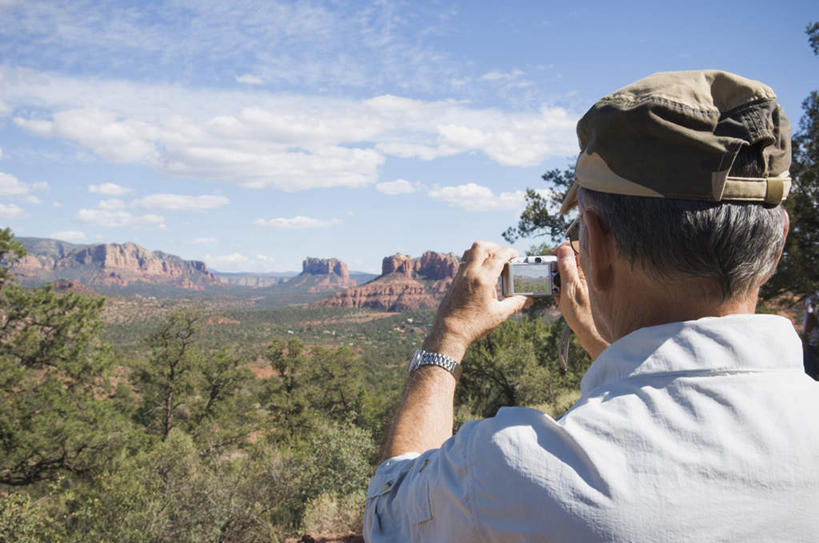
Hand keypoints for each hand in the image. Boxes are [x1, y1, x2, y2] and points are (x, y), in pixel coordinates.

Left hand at [423, 241, 528, 361]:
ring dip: (482, 252)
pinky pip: (464, 263)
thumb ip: (516, 304)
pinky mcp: (454, 282)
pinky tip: (482, 275)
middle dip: (494, 246)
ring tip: (492, 262)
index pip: (498, 256)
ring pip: (469, 252)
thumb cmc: (473, 325)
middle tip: (503, 255)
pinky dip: (474, 262)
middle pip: (480, 246)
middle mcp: (469, 273)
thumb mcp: (499, 314)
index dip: (509, 252)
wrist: (449, 333)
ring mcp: (459, 276)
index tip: (515, 254)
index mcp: (483, 279)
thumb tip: (529, 300)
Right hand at [554, 243, 608, 358]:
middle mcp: (588, 273)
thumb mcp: (569, 289)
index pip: (576, 248)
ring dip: (558, 279)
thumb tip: (563, 249)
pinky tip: (560, 298)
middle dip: (558, 267)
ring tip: (557, 292)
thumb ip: (567, 268)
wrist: (590, 334)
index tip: (554, 257)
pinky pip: (567, 282)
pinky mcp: (581, 289)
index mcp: (588, 269)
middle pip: (570, 258)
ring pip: (567, 271)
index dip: (563, 250)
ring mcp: (584, 281)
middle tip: (553, 279)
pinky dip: (560, 288)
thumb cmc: (582, 314)